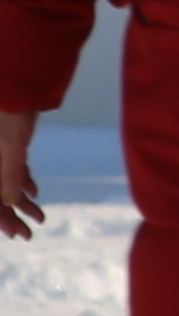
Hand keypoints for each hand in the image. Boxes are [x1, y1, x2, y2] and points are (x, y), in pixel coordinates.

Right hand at [0, 112, 35, 237]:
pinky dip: (20, 179)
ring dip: (18, 200)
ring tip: (39, 217)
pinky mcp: (5, 142)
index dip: (0, 218)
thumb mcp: (12, 146)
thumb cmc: (12, 111)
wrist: (19, 81)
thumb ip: (10, 174)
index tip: (16, 234)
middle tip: (28, 234)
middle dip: (10, 215)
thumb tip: (11, 202)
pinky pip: (8, 165)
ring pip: (2, 181)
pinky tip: (34, 191)